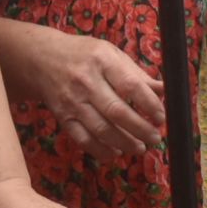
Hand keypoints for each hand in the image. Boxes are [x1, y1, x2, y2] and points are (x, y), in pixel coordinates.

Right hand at [33, 31, 164, 157]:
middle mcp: (85, 80)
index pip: (130, 85)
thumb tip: (164, 91)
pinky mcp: (63, 117)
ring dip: (125, 143)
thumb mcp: (111, 54)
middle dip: (140, 129)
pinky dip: (101, 151)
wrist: (42, 58)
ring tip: (140, 148)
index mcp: (102, 60)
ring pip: (101, 130)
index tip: (161, 117)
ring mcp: (72, 101)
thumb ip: (137, 74)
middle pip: (117, 112)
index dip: (149, 104)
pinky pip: (83, 140)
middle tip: (155, 138)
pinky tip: (116, 153)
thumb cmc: (84, 55)